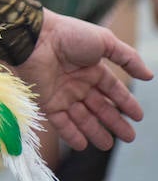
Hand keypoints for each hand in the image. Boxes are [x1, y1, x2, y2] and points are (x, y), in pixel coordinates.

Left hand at [13, 8, 153, 150]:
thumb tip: (149, 76)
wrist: (34, 37)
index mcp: (91, 68)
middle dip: (114, 122)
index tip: (138, 117)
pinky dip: (71, 134)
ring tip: (107, 145)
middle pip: (100, 107)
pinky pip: (60, 122)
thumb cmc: (68, 35)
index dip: (125, 103)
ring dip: (95, 131)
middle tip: (129, 137)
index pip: (112, 89)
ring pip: (82, 117)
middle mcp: (77, 82)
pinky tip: (83, 145)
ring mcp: (62, 92)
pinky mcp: (47, 100)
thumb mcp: (105, 41)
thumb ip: (128, 57)